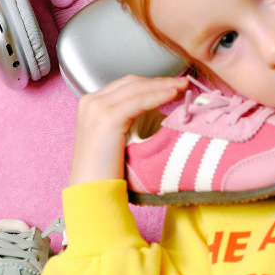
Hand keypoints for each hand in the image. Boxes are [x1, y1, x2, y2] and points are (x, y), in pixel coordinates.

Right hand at [70, 73, 188, 185]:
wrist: (92, 193)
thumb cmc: (106, 173)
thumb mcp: (114, 139)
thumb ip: (127, 122)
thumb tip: (155, 112)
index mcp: (91, 105)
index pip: (126, 86)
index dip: (152, 84)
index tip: (173, 87)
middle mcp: (90, 102)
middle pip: (132, 83)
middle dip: (160, 81)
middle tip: (182, 84)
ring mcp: (97, 108)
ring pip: (137, 89)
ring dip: (163, 86)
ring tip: (183, 88)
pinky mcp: (107, 118)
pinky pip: (139, 102)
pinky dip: (158, 96)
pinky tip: (173, 95)